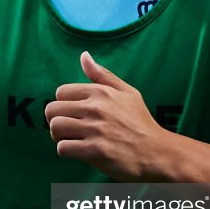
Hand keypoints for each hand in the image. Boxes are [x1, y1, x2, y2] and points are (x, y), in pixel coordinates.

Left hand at [44, 51, 169, 180]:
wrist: (157, 152)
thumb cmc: (141, 123)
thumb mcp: (128, 93)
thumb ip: (103, 75)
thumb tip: (84, 56)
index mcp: (101, 92)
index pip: (61, 92)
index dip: (63, 104)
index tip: (73, 114)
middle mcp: (96, 108)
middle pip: (52, 110)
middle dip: (56, 121)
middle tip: (68, 129)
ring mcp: (95, 129)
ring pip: (55, 128)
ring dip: (59, 137)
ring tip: (71, 140)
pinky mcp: (95, 150)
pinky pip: (63, 147)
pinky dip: (66, 151)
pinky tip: (78, 152)